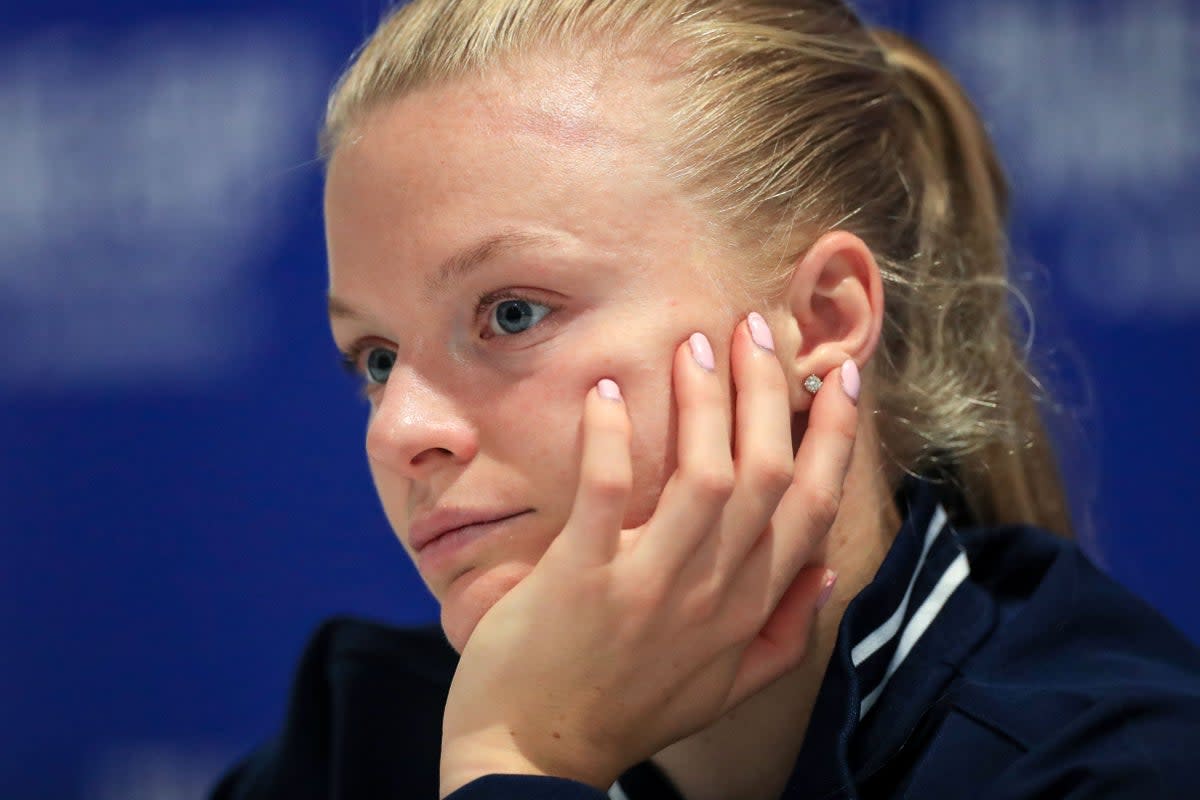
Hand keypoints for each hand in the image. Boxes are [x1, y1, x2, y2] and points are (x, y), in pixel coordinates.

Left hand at [438, 315, 858, 796]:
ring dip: (705, 402)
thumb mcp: (725, 688)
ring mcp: (651, 587)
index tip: (839, 379)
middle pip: (764, 475)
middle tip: (754, 328)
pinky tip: (606, 391)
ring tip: (695, 345)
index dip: (830, 438)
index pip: (810, 508)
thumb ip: (783, 633)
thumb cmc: (627, 710)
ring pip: (705, 476)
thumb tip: (826, 571)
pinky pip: (608, 493)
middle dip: (768, 393)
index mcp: (748, 611)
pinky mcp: (585, 580)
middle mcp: (713, 594)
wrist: (534, 761)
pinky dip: (612, 437)